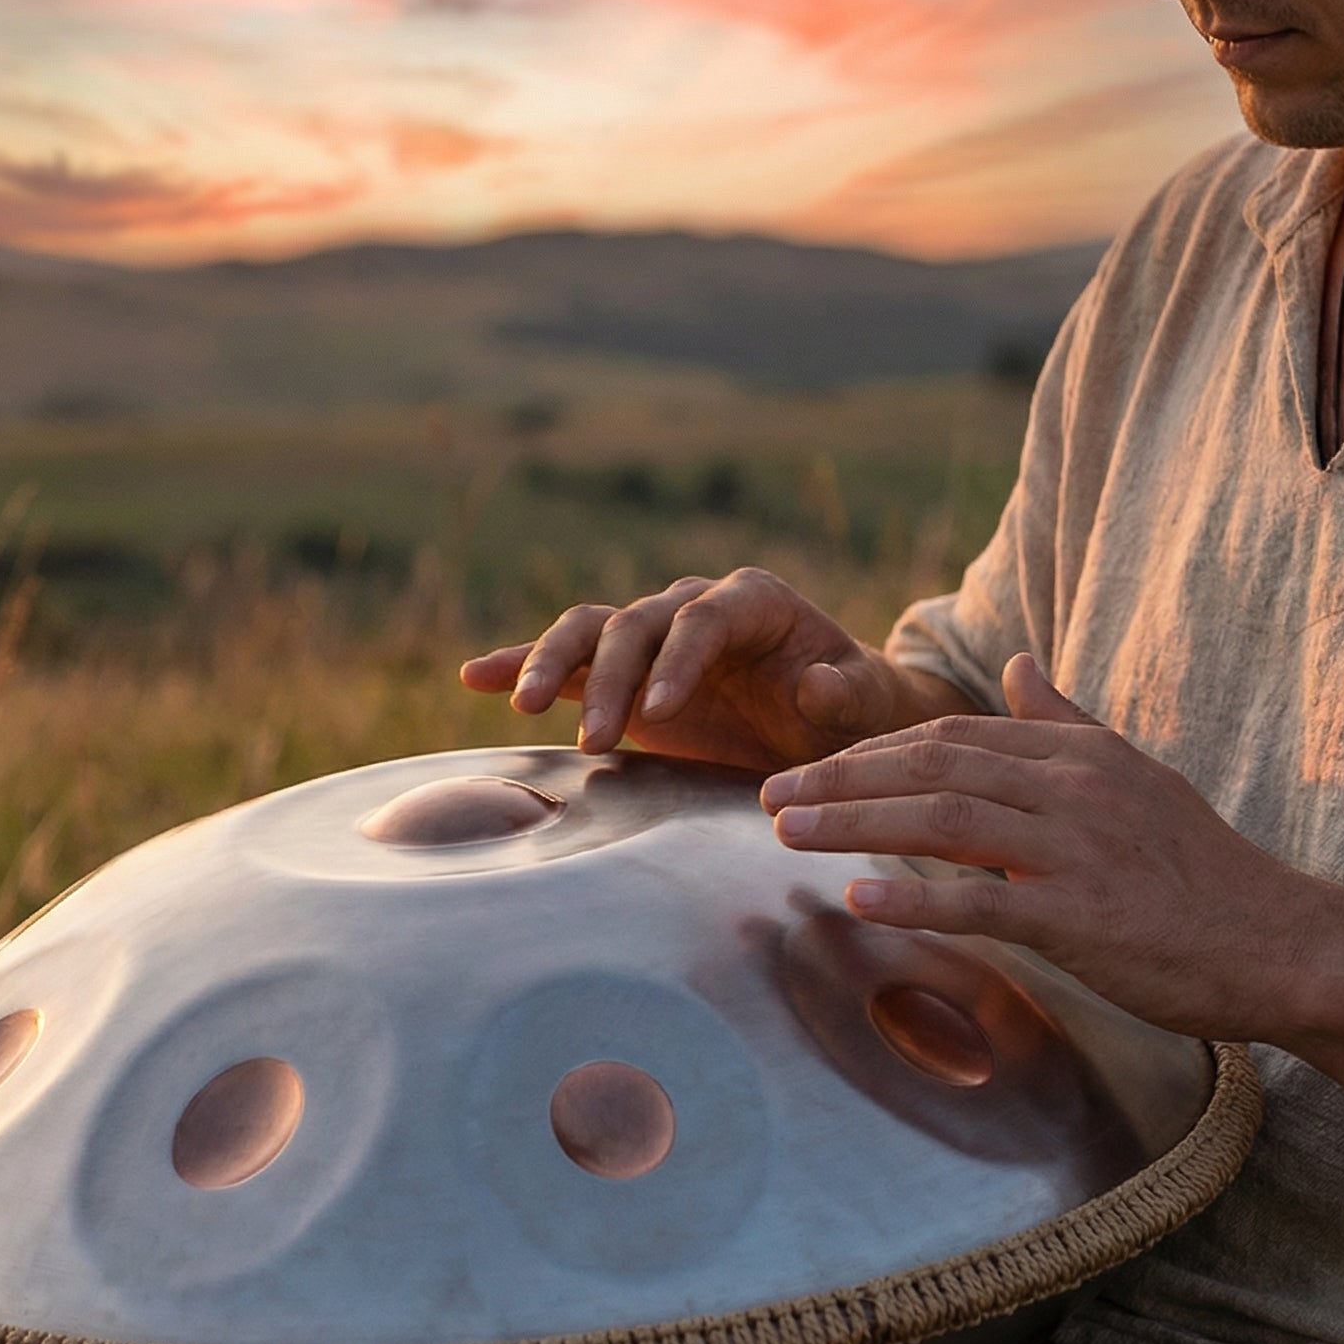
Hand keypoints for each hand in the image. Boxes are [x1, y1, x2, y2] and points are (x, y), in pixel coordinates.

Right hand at [459, 568, 966, 772]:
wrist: (832, 732)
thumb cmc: (857, 716)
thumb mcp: (868, 709)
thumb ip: (846, 695)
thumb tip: (816, 685)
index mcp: (754, 602)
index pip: (703, 618)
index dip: (678, 659)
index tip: (660, 713)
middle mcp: (693, 606)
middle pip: (636, 624)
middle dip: (612, 679)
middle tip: (595, 742)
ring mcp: (652, 638)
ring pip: (590, 632)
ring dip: (553, 665)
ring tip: (524, 710)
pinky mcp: (621, 674)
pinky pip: (567, 661)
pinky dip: (520, 664)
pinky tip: (475, 677)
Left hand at [761, 652, 1314, 1040]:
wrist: (1282, 944)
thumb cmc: (1197, 870)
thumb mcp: (1132, 775)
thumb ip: (1064, 719)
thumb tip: (1016, 659)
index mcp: (1075, 753)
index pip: (949, 737)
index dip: (868, 752)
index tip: (807, 770)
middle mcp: (1072, 788)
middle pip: (931, 767)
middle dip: (840, 778)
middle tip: (767, 795)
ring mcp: (1077, 849)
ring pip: (943, 822)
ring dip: (854, 824)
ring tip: (784, 832)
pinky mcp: (1083, 915)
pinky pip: (984, 901)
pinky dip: (917, 899)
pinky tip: (857, 898)